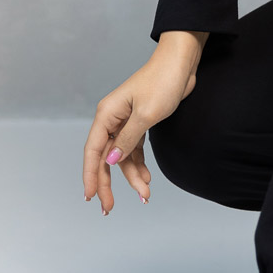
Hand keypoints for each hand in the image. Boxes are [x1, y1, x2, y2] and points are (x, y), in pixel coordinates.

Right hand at [83, 30, 207, 213]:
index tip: (91, 197)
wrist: (182, 63)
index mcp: (107, 114)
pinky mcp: (140, 122)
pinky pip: (134, 149)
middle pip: (104, 157)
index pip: (93, 151)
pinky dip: (139, 164)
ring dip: (131, 176)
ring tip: (144, 195)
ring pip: (122, 156)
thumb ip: (127, 140)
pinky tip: (146, 178)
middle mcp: (112, 119)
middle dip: (108, 183)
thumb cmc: (163, 82)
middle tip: (109, 209)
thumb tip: (110, 161)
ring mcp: (125, 121)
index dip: (90, 176)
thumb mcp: (146, 115)